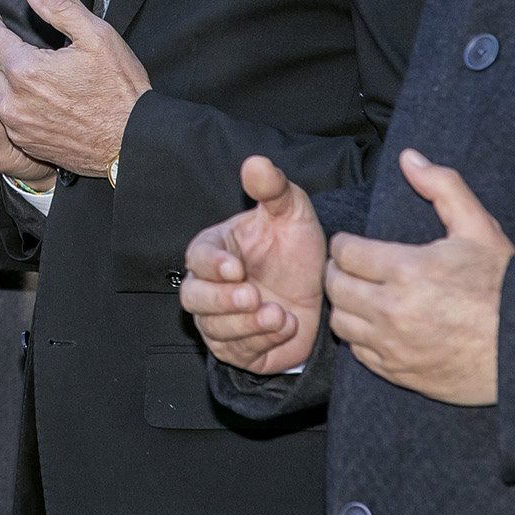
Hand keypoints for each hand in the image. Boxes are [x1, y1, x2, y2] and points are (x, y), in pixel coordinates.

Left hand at [0, 0, 149, 178]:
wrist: (132, 143)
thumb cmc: (119, 92)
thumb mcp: (97, 36)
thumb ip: (60, 7)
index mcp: (27, 71)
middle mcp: (14, 101)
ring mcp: (18, 125)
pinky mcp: (25, 142)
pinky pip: (2, 113)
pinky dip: (0, 94)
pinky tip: (10, 86)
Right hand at [181, 155, 327, 373]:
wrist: (321, 292)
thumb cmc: (296, 248)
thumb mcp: (291, 212)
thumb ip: (272, 188)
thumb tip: (255, 162)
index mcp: (214, 251)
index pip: (197, 258)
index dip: (213, 265)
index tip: (236, 268)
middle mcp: (209, 288)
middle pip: (194, 298)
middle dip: (222, 300)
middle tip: (253, 295)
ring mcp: (221, 321)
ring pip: (215, 329)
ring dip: (247, 324)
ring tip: (279, 313)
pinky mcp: (239, 350)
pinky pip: (238, 353)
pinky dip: (260, 342)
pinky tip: (285, 326)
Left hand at [324, 149, 513, 406]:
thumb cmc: (505, 286)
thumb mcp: (479, 228)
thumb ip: (442, 186)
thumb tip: (409, 158)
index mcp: (407, 270)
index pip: (345, 252)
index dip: (346, 244)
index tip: (355, 244)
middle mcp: (393, 311)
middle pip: (335, 286)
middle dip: (339, 271)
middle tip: (354, 267)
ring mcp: (394, 346)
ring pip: (341, 322)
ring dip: (347, 305)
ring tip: (364, 295)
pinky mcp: (400, 374)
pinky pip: (360, 354)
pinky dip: (362, 339)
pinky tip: (379, 326)